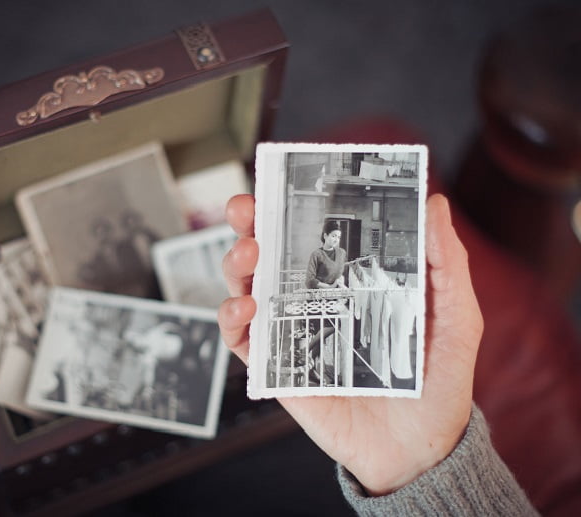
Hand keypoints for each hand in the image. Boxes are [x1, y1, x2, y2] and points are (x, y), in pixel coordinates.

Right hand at [219, 193, 482, 494]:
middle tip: (246, 209)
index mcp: (350, 281)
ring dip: (237, 265)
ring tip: (248, 254)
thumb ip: (446, 264)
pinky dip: (232, 319)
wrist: (420, 449)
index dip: (293, 205)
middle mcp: (315, 300)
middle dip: (249, 224)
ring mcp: (293, 333)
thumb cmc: (439, 381)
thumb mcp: (455, 316)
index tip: (283, 180)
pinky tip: (245, 307)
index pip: (314, 233)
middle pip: (269, 253)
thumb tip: (434, 203)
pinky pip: (243, 341)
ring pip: (247, 287)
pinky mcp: (279, 369)